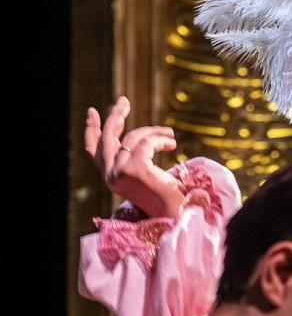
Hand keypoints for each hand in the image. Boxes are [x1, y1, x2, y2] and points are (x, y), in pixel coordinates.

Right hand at [85, 96, 182, 217]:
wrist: (175, 214)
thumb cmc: (166, 197)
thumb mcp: (145, 175)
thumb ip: (134, 159)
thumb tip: (138, 138)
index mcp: (110, 178)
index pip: (94, 150)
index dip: (91, 129)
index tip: (92, 111)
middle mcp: (110, 175)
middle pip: (108, 138)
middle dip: (115, 115)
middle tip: (124, 101)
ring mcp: (120, 172)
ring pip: (133, 137)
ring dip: (154, 132)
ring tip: (170, 135)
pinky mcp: (136, 169)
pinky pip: (147, 143)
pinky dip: (161, 140)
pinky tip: (172, 144)